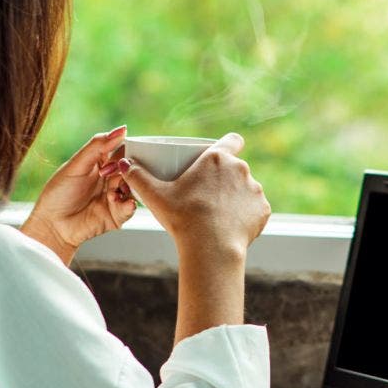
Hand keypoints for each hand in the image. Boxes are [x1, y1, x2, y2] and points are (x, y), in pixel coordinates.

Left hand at [21, 125, 136, 264]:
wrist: (52, 226)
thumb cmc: (59, 194)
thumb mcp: (77, 165)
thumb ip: (98, 146)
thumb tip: (122, 129)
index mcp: (101, 163)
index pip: (123, 151)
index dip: (127, 151)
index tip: (124, 155)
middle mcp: (111, 179)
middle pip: (132, 169)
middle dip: (129, 170)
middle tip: (121, 173)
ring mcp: (116, 196)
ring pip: (134, 187)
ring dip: (129, 187)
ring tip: (115, 190)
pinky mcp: (118, 215)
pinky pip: (131, 207)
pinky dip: (129, 204)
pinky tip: (120, 202)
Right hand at [118, 132, 270, 256]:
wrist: (210, 248)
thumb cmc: (182, 218)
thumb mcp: (155, 196)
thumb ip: (138, 177)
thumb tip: (124, 165)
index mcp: (217, 159)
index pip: (232, 140)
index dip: (227, 145)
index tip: (218, 156)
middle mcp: (241, 169)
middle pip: (235, 168)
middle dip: (225, 178)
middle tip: (207, 195)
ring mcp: (255, 190)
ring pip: (246, 189)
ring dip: (236, 197)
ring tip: (219, 214)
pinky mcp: (263, 210)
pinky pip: (255, 209)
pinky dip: (246, 216)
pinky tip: (233, 226)